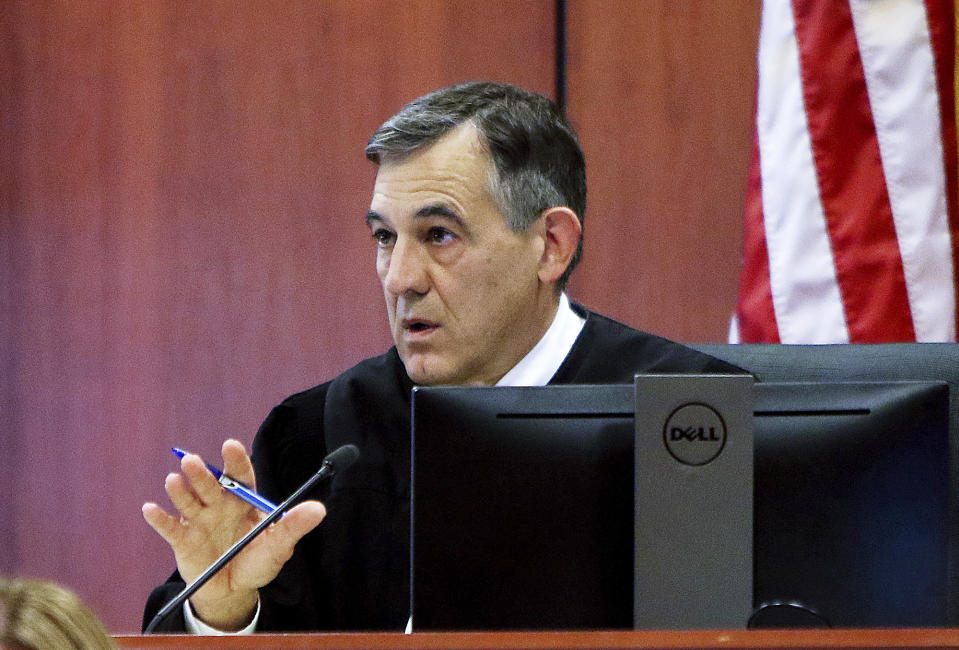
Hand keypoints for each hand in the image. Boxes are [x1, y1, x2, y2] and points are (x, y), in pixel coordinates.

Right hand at [142, 439, 325, 630]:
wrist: (233, 590)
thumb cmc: (258, 561)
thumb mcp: (279, 545)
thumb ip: (294, 526)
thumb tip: (319, 510)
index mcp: (243, 501)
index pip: (240, 476)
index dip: (236, 460)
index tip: (231, 445)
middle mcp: (219, 505)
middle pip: (210, 485)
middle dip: (202, 473)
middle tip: (193, 461)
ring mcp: (199, 520)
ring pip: (188, 500)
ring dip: (180, 490)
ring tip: (174, 480)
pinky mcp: (182, 539)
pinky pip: (170, 527)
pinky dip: (159, 518)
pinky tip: (150, 508)